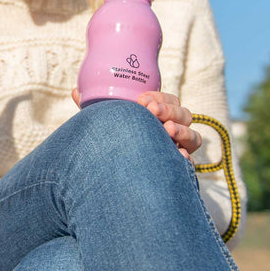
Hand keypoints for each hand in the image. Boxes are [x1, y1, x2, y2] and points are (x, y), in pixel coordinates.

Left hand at [71, 89, 201, 160]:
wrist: (112, 178)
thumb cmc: (110, 143)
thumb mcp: (103, 124)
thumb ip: (95, 108)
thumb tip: (75, 91)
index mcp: (157, 116)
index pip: (169, 99)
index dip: (159, 97)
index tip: (142, 100)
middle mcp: (172, 131)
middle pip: (185, 114)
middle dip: (170, 109)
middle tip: (151, 111)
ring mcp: (178, 150)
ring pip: (194, 137)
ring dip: (183, 130)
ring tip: (167, 130)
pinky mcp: (179, 170)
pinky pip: (191, 163)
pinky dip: (187, 158)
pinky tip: (179, 157)